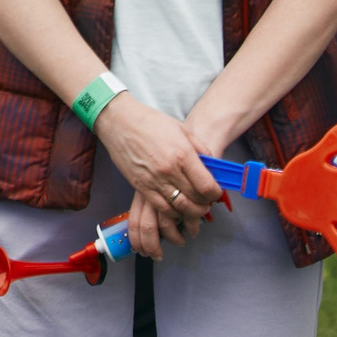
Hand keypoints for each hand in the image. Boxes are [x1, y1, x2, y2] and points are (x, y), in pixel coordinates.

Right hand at [101, 93, 224, 260]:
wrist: (120, 122)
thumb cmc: (151, 122)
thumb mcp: (182, 129)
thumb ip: (200, 148)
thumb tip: (212, 164)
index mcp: (183, 155)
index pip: (206, 185)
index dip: (215, 194)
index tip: (216, 193)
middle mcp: (170, 170)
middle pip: (195, 199)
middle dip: (205, 204)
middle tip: (208, 203)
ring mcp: (154, 181)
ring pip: (180, 208)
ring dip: (191, 213)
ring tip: (195, 209)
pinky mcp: (141, 187)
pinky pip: (161, 208)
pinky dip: (173, 213)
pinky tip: (177, 209)